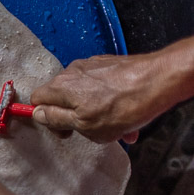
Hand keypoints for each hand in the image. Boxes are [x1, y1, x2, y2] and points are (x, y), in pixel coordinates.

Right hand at [30, 53, 172, 143]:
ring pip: (83, 93)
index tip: (62, 129)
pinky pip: (99, 86)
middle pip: (61, 97)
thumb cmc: (125, 105)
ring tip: (114, 124)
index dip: (47, 118)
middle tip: (90, 130)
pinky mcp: (107, 64)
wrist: (158, 81)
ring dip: (93, 110)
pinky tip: (123, 110)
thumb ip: (56, 119)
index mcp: (60, 87)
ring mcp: (90, 66)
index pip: (37, 100)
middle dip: (74, 116)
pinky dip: (107, 99)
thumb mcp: (85, 125)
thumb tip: (38, 114)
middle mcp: (71, 72)